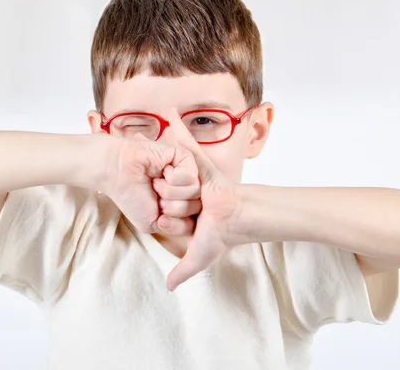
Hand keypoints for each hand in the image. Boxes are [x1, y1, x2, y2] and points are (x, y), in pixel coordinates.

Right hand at [103, 135, 201, 235]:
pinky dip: (172, 178)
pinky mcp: (186, 158)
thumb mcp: (155, 223)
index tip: (158, 216)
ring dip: (169, 191)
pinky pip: (191, 177)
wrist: (118, 174)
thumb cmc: (132, 198)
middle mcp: (187, 189)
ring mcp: (188, 173)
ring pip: (194, 192)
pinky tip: (161, 171)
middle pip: (196, 208)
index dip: (175, 223)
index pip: (194, 222)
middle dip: (172, 207)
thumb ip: (178, 225)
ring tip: (156, 183)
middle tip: (156, 196)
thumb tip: (197, 216)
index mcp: (180, 204)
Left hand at [153, 108, 241, 290]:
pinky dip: (178, 126)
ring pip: (168, 176)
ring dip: (176, 186)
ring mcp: (192, 174)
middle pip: (160, 193)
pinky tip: (167, 110)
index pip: (160, 214)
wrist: (240, 216)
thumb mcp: (199, 256)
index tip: (176, 223)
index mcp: (181, 210)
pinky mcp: (200, 161)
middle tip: (196, 210)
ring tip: (198, 196)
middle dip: (173, 203)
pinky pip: (185, 143)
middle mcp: (184, 190)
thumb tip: (168, 288)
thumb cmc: (223, 234)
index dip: (167, 221)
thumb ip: (183, 270)